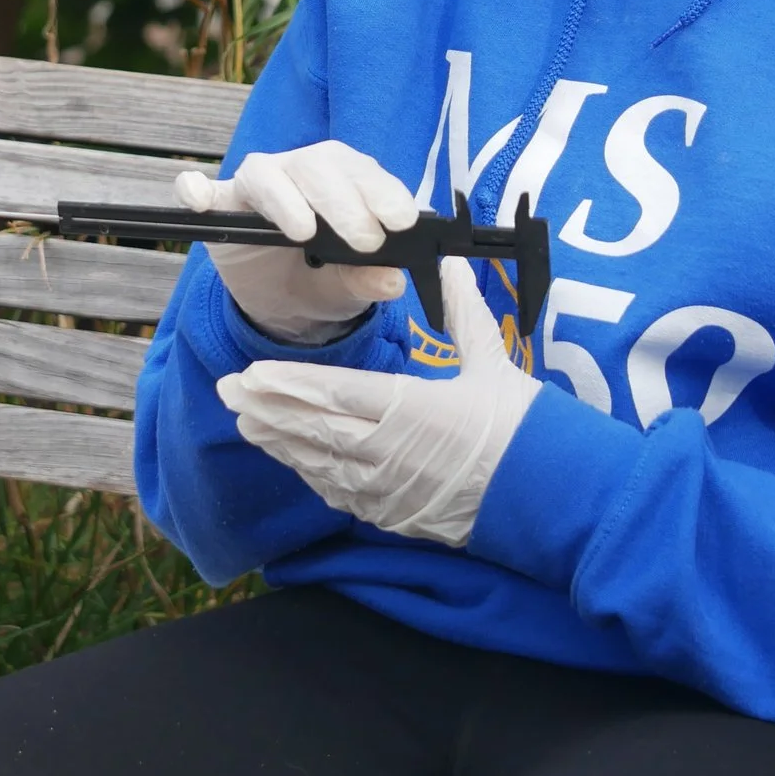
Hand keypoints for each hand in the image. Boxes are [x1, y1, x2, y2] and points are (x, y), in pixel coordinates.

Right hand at [176, 141, 415, 345]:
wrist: (284, 303)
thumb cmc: (325, 279)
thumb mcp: (351, 287)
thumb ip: (368, 281)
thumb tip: (391, 282)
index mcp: (344, 178)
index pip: (363, 172)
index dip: (383, 192)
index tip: (402, 222)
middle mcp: (300, 171)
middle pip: (317, 166)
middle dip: (345, 202)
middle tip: (366, 242)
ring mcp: (258, 186)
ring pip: (267, 173)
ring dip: (287, 199)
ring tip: (304, 234)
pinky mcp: (221, 208)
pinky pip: (203, 190)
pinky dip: (195, 188)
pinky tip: (198, 201)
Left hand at [218, 258, 539, 548]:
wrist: (548, 498)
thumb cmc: (524, 428)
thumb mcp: (492, 362)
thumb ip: (463, 311)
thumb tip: (452, 262)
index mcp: (408, 407)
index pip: (330, 392)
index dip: (287, 382)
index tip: (250, 372)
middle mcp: (386, 450)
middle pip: (310, 427)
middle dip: (265, 408)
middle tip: (226, 392)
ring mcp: (384, 488)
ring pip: (315, 462)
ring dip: (277, 441)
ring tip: (245, 422)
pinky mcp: (390, 513)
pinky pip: (337, 492)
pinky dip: (308, 472)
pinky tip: (289, 458)